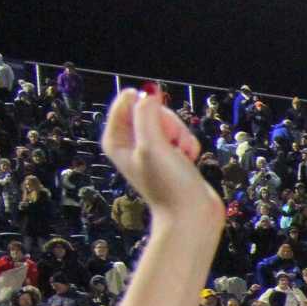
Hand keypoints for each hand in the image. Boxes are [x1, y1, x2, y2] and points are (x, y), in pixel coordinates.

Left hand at [100, 90, 222, 229]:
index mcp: (115, 139)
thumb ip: (146, 113)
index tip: (157, 128)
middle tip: (171, 145)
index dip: (148, 109)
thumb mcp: (152, 145)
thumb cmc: (168, 185)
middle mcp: (130, 142)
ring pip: (170, 122)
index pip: (128, 100)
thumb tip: (149, 90)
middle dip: (169, 124)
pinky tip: (189, 161)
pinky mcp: (170, 154)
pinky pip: (182, 135)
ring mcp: (151, 148)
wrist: (191, 215)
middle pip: (151, 109)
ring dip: (182, 136)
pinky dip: (189, 145)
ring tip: (183, 157)